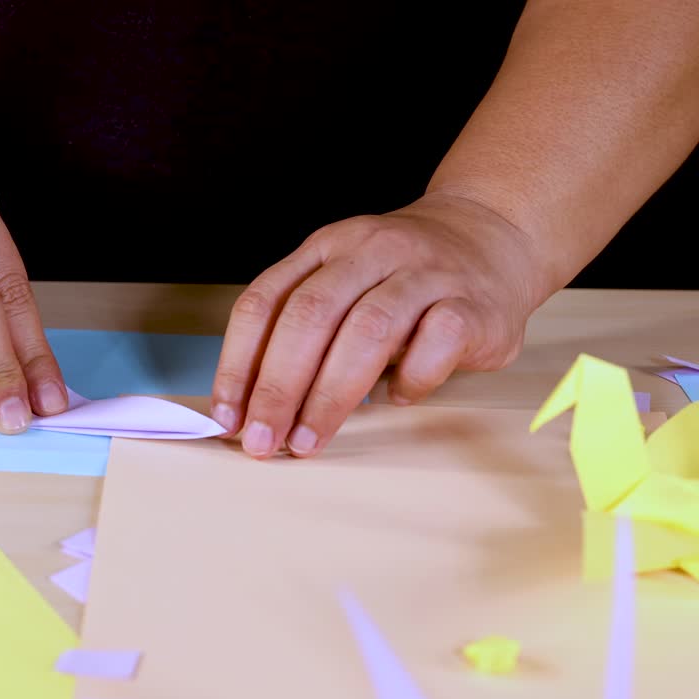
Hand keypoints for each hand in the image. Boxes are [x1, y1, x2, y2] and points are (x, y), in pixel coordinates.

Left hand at [210, 191, 549, 458]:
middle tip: (263, 439)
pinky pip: (436, 344)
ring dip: (330, 396)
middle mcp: (371, 251)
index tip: (227, 416)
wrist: (494, 234)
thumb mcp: (344, 282)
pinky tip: (397, 399)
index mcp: (326, 248)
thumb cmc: (403, 277)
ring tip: (308, 441)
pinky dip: (411, 380)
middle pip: (309, 317)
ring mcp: (425, 273)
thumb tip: (252, 407)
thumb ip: (303, 329)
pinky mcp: (473, 304)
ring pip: (368, 331)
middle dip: (277, 387)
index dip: (238, 363)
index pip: (264, 302)